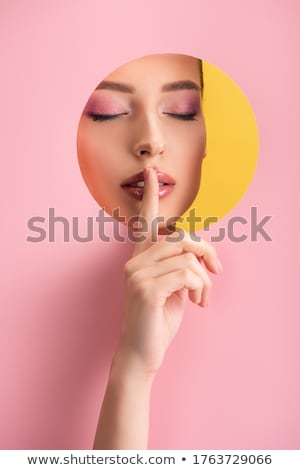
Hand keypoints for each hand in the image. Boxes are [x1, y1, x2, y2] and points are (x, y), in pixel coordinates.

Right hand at [115, 167, 221, 376]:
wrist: (141, 354)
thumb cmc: (157, 322)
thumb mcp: (173, 290)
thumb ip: (180, 268)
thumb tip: (201, 256)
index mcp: (140, 260)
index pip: (145, 222)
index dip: (150, 196)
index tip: (151, 172)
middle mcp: (135, 262)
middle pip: (182, 237)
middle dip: (208, 252)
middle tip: (217, 272)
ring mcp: (137, 275)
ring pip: (188, 256)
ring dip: (205, 279)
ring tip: (203, 298)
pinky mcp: (146, 290)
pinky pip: (188, 274)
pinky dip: (201, 288)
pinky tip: (198, 304)